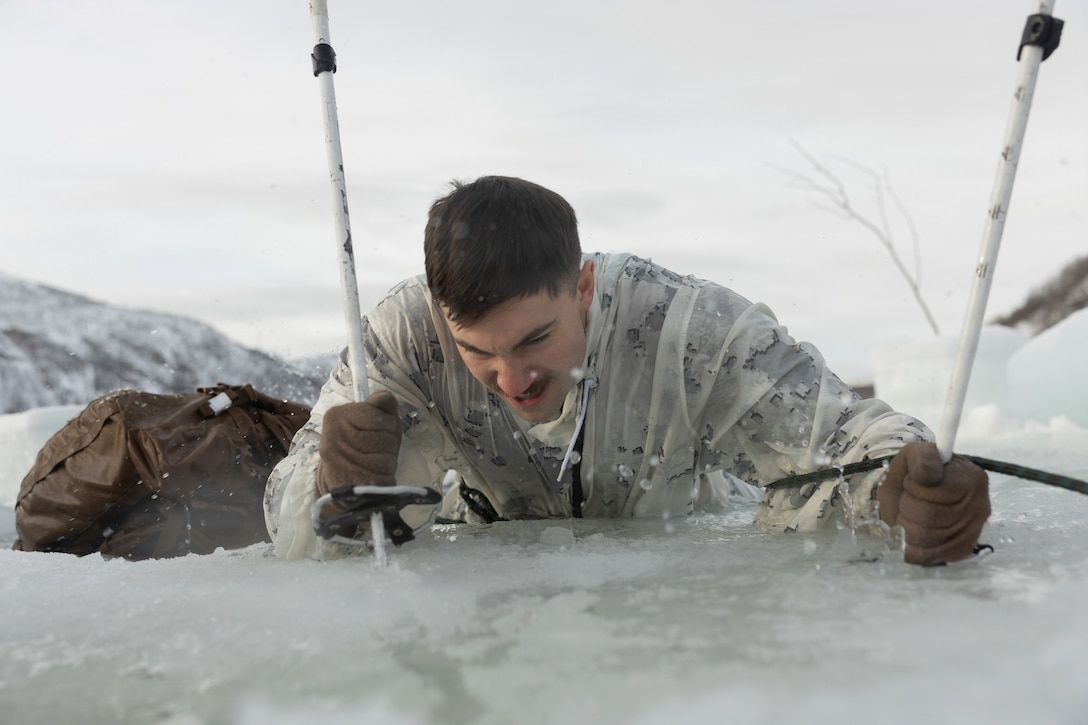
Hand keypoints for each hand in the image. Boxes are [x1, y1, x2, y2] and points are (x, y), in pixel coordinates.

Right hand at [317, 391, 402, 508]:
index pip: (379, 416)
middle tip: (376, 449)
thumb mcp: (378, 420)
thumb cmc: (367, 445)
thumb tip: (384, 397)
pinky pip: (382, 475)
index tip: (376, 429)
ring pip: (385, 457)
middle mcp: (332, 435)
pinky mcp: (347, 482)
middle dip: (389, 444)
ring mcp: (337, 459)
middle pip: (385, 437)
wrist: (345, 480)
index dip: (388, 425)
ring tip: (375, 461)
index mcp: (336, 414)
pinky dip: (386, 476)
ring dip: (388, 461)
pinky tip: (375, 474)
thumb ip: (383, 406)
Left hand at [878, 442, 989, 565]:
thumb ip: (922, 459)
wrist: (917, 495)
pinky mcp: (962, 550)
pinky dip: (913, 547)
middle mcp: (979, 505)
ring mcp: (973, 530)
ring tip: (909, 515)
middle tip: (907, 500)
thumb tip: (929, 473)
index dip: (912, 487)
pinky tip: (911, 534)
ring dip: (906, 526)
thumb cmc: (916, 474)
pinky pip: (931, 555)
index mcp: (970, 477)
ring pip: (927, 537)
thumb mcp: (914, 456)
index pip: (933, 489)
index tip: (911, 481)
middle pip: (929, 516)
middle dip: (906, 507)